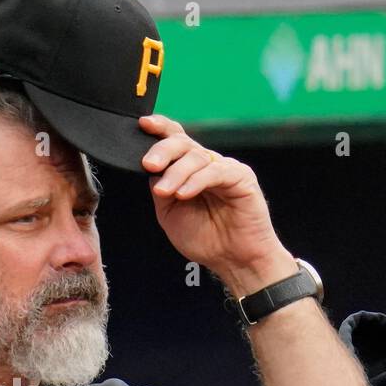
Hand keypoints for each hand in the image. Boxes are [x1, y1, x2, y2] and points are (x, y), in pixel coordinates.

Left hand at [139, 114, 297, 295]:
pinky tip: (183, 193)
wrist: (234, 261)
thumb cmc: (205, 239)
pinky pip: (216, 172)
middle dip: (163, 150)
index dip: (160, 128)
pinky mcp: (242, 178)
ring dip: (176, 173)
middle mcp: (208, 165)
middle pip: (184, 143)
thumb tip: (150, 169)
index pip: (176, 140)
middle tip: (149, 165)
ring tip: (165, 193)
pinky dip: (196, 181)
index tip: (143, 125)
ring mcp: (225, 169)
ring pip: (197, 157)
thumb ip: (161, 188)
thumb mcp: (170, 213)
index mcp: (191, 170)